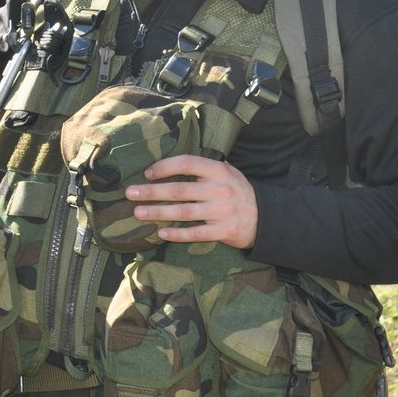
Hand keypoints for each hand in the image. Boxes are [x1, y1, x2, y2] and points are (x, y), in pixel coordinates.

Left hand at [126, 154, 258, 248]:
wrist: (267, 218)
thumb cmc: (238, 192)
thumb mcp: (227, 172)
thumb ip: (204, 168)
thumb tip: (169, 164)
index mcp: (219, 170)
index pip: (187, 163)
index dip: (165, 166)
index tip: (147, 173)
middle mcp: (220, 189)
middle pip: (180, 190)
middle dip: (152, 191)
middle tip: (130, 193)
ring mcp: (222, 211)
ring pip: (184, 212)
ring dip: (158, 212)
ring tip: (138, 212)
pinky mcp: (224, 231)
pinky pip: (196, 233)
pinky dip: (177, 234)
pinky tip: (161, 232)